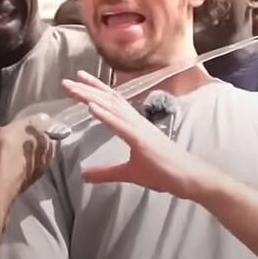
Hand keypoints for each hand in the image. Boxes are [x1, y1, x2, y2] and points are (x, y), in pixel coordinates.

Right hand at [0, 114, 55, 198]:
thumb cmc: (8, 156)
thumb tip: (46, 117)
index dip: (22, 126)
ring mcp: (18, 171)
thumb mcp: (20, 131)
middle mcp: (34, 162)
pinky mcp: (3, 178)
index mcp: (45, 151)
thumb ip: (33, 122)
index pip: (37, 132)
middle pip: (16, 139)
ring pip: (2, 149)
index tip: (12, 126)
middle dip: (1, 136)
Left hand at [63, 71, 216, 200]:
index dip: (95, 91)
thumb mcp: (129, 173)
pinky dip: (105, 114)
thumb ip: (106, 172)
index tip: (78, 81)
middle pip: (108, 100)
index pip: (111, 103)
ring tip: (73, 87)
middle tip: (67, 80)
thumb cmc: (165, 172)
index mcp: (134, 126)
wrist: (190, 178)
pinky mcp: (142, 140)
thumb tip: (84, 175)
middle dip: (87, 89)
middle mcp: (136, 122)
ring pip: (111, 107)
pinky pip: (120, 124)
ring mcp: (139, 129)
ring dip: (91, 96)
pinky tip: (91, 107)